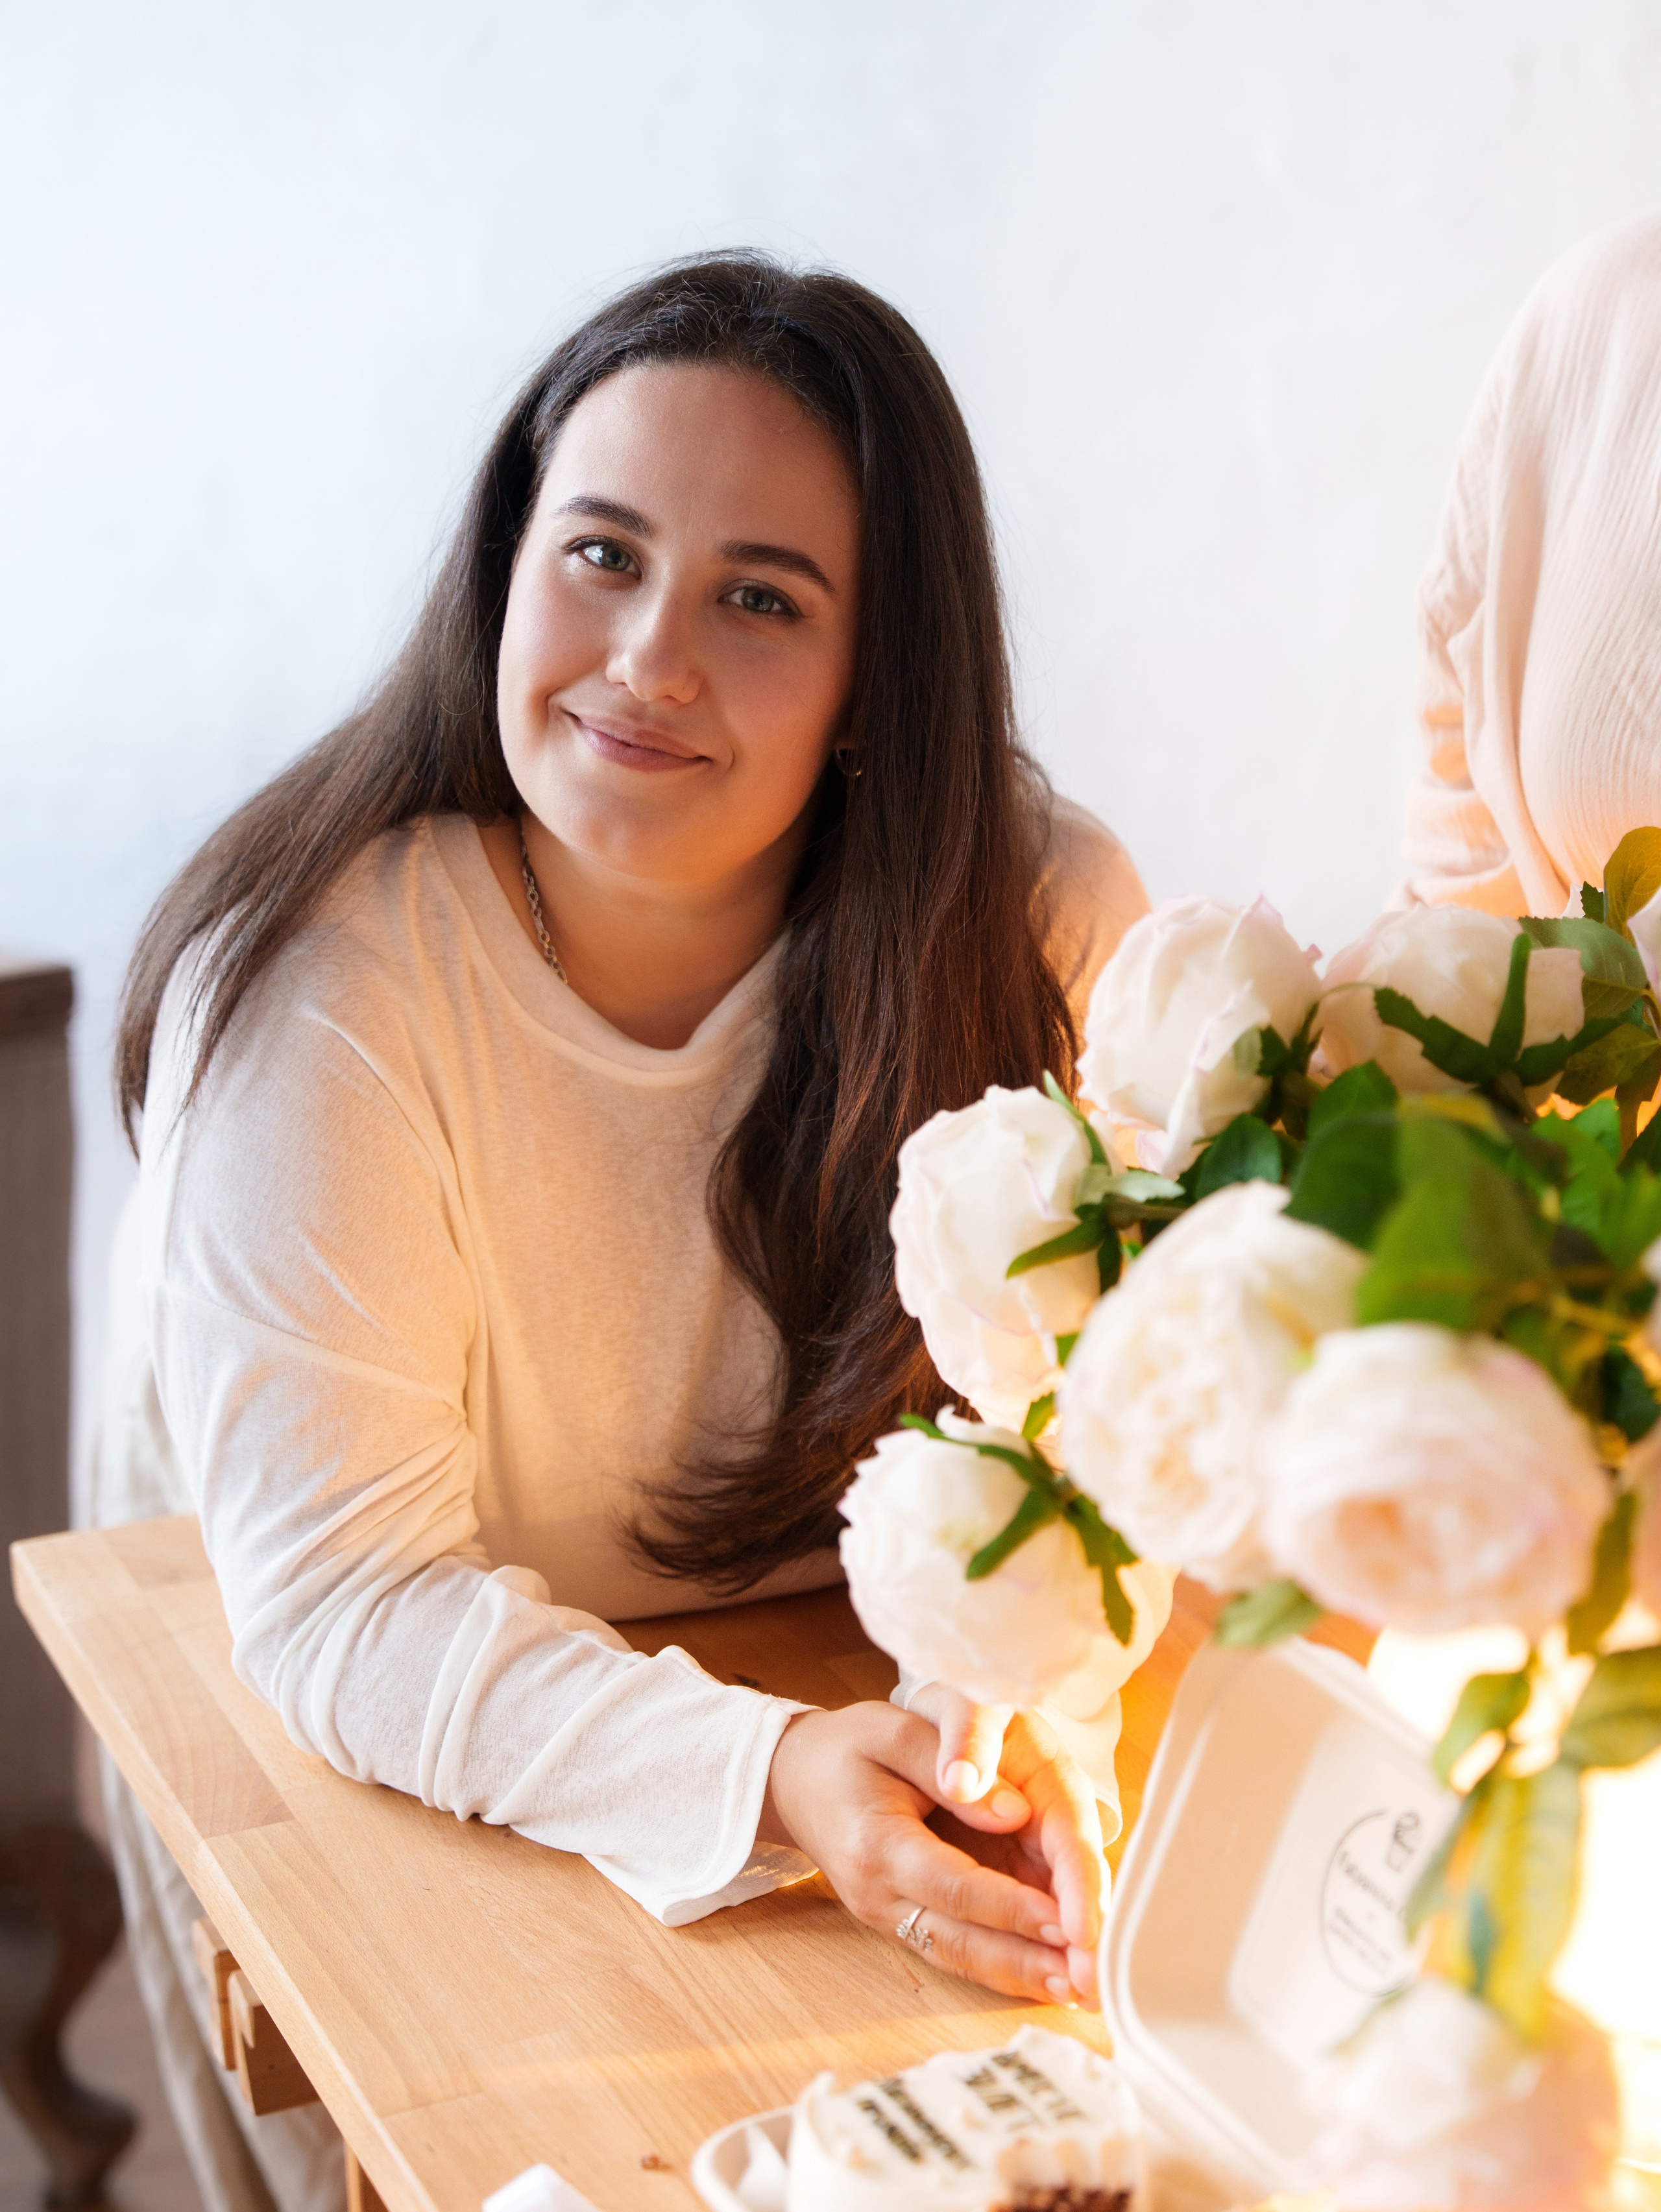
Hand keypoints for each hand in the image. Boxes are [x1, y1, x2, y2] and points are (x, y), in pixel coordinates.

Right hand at [757, 1700, 1101, 2005]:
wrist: (792, 1779)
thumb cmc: (846, 1748)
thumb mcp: (893, 1731)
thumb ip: (950, 1763)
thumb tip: (1014, 1812)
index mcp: (876, 1845)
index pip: (955, 1885)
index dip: (1012, 1906)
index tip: (1066, 1921)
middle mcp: (878, 1895)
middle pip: (961, 1940)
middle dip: (1027, 1961)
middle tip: (1087, 1976)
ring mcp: (885, 1916)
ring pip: (959, 1957)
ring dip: (1020, 1976)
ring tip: (1079, 1988)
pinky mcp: (898, 1921)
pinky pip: (953, 1952)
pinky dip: (999, 1968)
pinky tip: (1043, 1976)